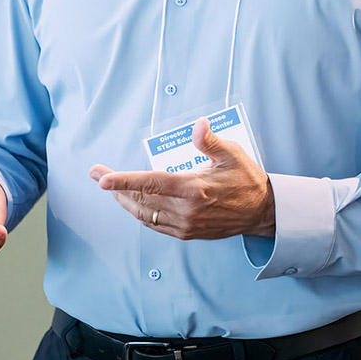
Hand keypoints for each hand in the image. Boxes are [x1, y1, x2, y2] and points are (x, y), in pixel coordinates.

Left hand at [90, 118, 274, 240]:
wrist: (261, 212)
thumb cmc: (246, 180)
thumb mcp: (232, 154)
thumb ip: (210, 141)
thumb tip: (197, 126)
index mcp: (195, 189)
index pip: (152, 183)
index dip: (125, 180)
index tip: (103, 178)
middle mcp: (186, 210)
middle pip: (141, 199)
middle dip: (116, 188)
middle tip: (99, 175)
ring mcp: (186, 225)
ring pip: (145, 214)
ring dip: (125, 201)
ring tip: (111, 187)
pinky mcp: (187, 233)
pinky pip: (155, 224)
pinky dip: (140, 213)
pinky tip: (133, 203)